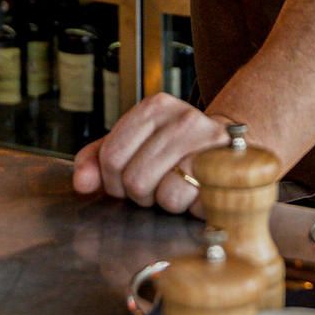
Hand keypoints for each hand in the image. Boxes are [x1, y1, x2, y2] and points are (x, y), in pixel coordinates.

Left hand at [71, 93, 229, 213]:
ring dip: (164, 202)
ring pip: (159, 193)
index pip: (110, 156)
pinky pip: (186, 202)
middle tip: (158, 184)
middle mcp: (183, 119)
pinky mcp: (227, 171)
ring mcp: (208, 143)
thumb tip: (82, 183)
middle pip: (133, 179)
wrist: (232, 153)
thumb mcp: (135, 144)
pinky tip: (196, 193)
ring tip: (179, 187)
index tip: (129, 178)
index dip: (113, 180)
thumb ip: (100, 158)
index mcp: (156, 107)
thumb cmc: (177, 152)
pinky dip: (186, 207)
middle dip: (140, 193)